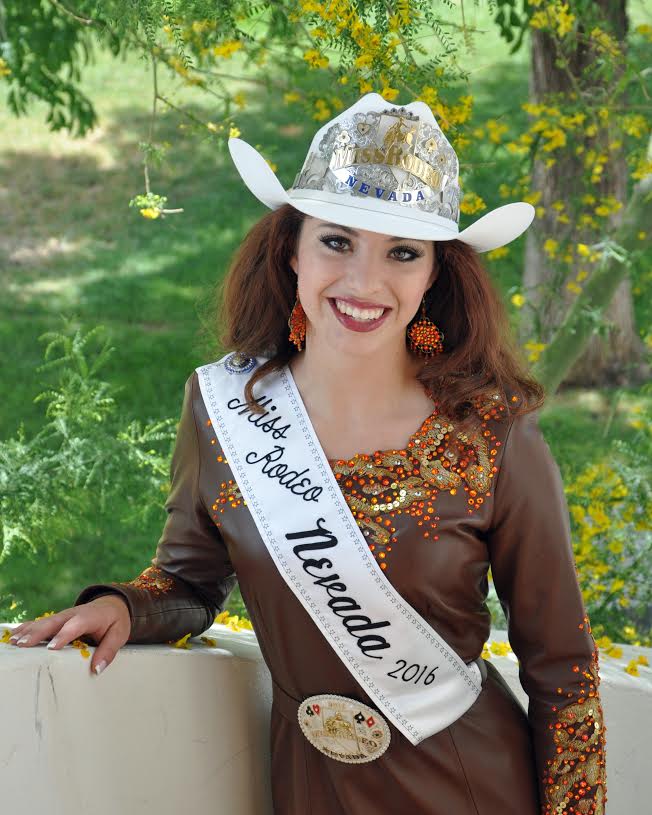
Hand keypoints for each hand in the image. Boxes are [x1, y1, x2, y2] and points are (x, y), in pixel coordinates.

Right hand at [8, 595, 131, 674]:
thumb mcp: (119, 635)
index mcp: (90, 616)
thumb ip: (108, 651)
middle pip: (54, 622)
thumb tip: (97, 669)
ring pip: (44, 622)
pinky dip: (26, 628)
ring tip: (14, 642)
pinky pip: (40, 623)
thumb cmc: (115, 622)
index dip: (64, 635)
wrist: (112, 605)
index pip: (76, 625)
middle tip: (23, 644)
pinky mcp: (57, 620)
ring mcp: (63, 616)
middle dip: (38, 633)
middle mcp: (73, 614)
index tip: (52, 647)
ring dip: (28, 631)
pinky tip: (13, 635)